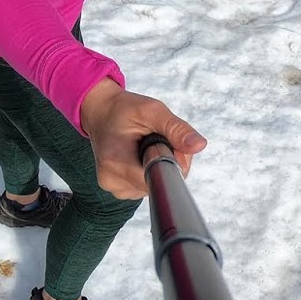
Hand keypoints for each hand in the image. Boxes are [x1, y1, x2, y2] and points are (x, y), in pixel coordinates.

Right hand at [80, 79, 206, 199]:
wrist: (100, 113)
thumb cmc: (124, 109)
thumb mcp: (151, 110)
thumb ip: (175, 128)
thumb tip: (199, 145)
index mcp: (116, 161)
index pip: (158, 179)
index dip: (172, 164)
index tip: (170, 145)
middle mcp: (112, 181)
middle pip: (158, 184)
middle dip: (168, 163)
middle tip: (159, 139)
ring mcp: (114, 188)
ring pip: (154, 186)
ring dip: (159, 167)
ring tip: (147, 145)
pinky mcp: (119, 189)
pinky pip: (145, 186)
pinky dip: (150, 171)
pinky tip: (141, 155)